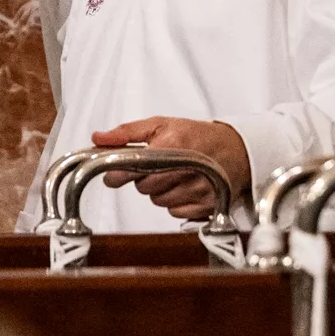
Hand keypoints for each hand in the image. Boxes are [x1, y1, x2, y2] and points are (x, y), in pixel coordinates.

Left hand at [88, 118, 250, 221]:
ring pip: (158, 201)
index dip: (118, 174)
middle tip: (155, 167)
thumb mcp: (161, 124)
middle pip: (144, 187)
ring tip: (173, 175)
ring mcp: (198, 189)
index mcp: (172, 145)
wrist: (237, 149)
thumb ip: (127, 132)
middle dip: (143, 179)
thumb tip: (97, 138)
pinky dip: (175, 202)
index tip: (113, 175)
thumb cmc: (196, 135)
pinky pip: (175, 212)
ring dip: (159, 191)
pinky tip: (184, 187)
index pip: (133, 167)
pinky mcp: (206, 204)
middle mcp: (186, 168)